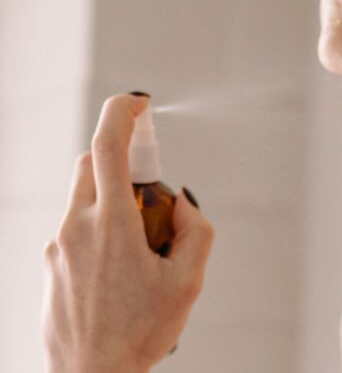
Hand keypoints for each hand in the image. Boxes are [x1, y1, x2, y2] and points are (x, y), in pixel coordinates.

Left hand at [42, 93, 215, 372]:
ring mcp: (57, 246)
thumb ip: (197, 231)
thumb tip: (183, 202)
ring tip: (140, 249)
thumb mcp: (189, 282)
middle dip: (124, 163)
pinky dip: (100, 227)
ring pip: (82, 195)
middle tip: (154, 197)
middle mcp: (75, 227)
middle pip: (92, 164)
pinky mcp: (50, 264)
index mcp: (111, 225)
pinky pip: (75, 226)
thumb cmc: (141, 333)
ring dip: (113, 198)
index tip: (139, 102)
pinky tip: (119, 273)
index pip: (109, 147)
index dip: (123, 113)